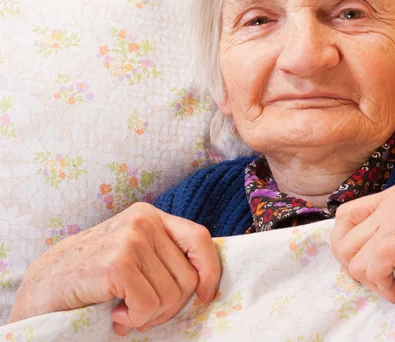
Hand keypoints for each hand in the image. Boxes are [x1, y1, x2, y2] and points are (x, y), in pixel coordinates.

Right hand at [8, 202, 220, 335]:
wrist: (42, 288)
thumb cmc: (93, 277)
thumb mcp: (134, 256)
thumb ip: (164, 258)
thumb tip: (206, 281)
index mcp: (150, 216)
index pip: (200, 238)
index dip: (211, 271)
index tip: (205, 295)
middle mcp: (143, 221)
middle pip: (189, 275)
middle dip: (172, 305)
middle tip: (143, 313)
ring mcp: (130, 239)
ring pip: (172, 294)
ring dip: (151, 315)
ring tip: (125, 311)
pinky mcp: (117, 263)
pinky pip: (149, 304)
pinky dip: (135, 318)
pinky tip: (115, 313)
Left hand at [330, 179, 394, 302]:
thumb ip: (388, 234)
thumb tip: (349, 257)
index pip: (345, 215)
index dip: (345, 245)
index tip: (361, 265)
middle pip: (344, 240)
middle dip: (358, 270)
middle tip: (386, 280)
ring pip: (355, 259)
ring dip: (375, 282)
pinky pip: (373, 265)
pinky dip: (385, 286)